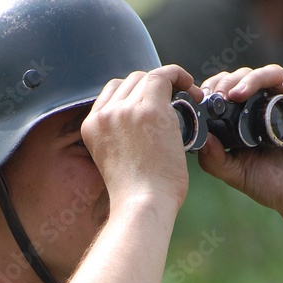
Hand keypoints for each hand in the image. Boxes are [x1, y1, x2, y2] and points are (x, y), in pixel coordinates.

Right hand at [81, 65, 201, 214]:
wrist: (141, 206)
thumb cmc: (136, 197)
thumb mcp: (115, 163)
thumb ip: (121, 140)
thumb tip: (143, 130)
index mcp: (91, 127)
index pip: (111, 93)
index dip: (134, 93)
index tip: (152, 103)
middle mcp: (105, 114)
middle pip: (129, 82)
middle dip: (152, 87)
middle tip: (174, 102)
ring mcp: (125, 110)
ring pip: (147, 77)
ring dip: (168, 83)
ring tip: (188, 97)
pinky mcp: (149, 110)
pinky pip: (164, 75)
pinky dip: (179, 75)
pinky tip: (191, 86)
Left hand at [196, 63, 282, 229]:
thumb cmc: (273, 186)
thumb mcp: (238, 175)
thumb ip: (216, 161)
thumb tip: (201, 138)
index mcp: (252, 115)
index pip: (233, 87)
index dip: (218, 85)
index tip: (205, 97)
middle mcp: (273, 104)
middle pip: (252, 76)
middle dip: (232, 80)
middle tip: (220, 95)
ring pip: (277, 73)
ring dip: (256, 77)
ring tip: (241, 93)